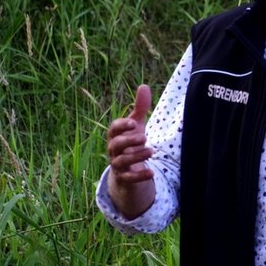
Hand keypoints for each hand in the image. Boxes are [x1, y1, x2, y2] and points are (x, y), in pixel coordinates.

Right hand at [106, 85, 155, 217]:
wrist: (126, 169)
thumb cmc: (131, 142)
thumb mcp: (136, 125)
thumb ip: (140, 108)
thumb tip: (143, 86)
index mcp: (116, 136)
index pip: (113, 129)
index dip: (122, 125)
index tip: (133, 122)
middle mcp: (114, 150)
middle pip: (115, 145)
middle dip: (128, 141)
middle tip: (144, 137)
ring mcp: (117, 165)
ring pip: (121, 162)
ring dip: (135, 156)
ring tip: (151, 151)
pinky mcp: (124, 179)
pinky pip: (128, 179)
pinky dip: (139, 176)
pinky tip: (151, 173)